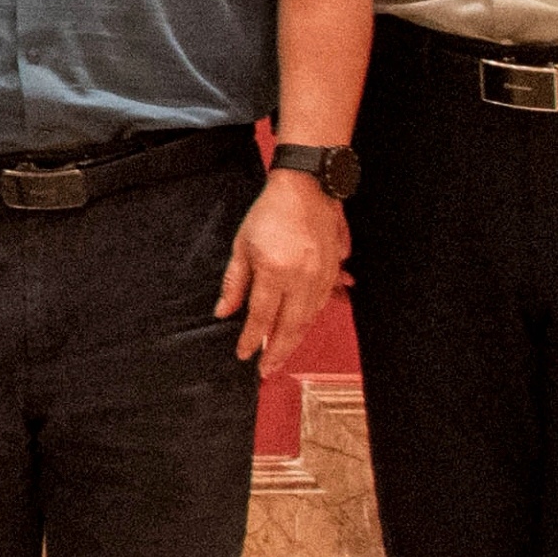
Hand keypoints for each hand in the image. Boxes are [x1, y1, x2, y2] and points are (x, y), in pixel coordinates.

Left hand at [215, 176, 347, 371]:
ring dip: (295, 339)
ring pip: (309, 318)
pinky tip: (304, 326)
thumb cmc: (269, 212)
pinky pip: (323, 303)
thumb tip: (223, 312)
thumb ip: (234, 282)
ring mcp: (322, 276)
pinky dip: (311, 318)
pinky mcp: (334, 271)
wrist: (307, 187)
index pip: (261, 316)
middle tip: (267, 370)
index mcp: (275, 271)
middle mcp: (301, 279)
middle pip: (289, 326)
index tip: (244, 355)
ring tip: (281, 353)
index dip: (251, 339)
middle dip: (277, 351)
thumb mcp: (242, 245)